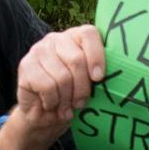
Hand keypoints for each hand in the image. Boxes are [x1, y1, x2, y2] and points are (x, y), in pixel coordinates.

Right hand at [0, 25, 104, 149]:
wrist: (43, 115)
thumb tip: (122, 74)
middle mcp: (56, 39)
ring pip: (62, 77)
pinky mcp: (25, 66)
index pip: (89, 34)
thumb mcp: (89, 84)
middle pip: (77, 60)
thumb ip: (99, 73)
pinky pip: (46, 86)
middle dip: (82, 88)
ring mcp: (38, 51)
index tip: (99, 78)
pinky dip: (52, 102)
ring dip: (66, 99)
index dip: (97, 55)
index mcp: (75, 38)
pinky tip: (51, 105)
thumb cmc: (71, 97)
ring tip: (66, 108)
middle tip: (81, 103)